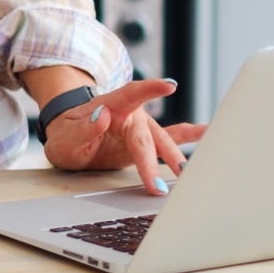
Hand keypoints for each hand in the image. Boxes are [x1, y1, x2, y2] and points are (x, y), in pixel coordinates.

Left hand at [39, 78, 205, 191]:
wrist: (69, 138)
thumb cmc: (66, 133)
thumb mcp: (65, 135)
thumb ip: (83, 127)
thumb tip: (103, 116)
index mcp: (111, 105)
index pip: (131, 95)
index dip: (150, 90)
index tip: (169, 86)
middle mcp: (130, 115)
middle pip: (146, 137)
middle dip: (152, 161)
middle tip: (156, 186)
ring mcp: (140, 129)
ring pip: (162, 142)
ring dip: (174, 158)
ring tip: (187, 172)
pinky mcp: (144, 143)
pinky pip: (170, 138)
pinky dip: (189, 137)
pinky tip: (208, 134)